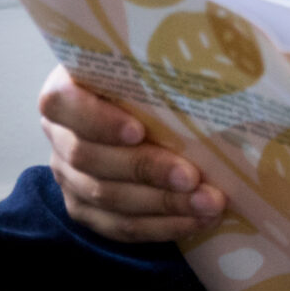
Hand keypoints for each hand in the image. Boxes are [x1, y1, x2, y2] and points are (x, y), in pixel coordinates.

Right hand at [37, 66, 225, 242]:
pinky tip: (196, 221)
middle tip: (192, 177)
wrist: (150, 116)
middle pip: (90, 158)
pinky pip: (118, 226)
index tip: (138, 130)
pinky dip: (160, 227)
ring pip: (106, 197)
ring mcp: (69, 176)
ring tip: (209, 203)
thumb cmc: (155, 83)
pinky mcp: (85, 209)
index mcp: (67, 90)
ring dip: (162, 204)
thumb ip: (169, 66)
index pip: (63, 103)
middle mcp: (60, 135)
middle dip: (146, 170)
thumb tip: (229, 64)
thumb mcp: (154, 67)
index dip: (97, 120)